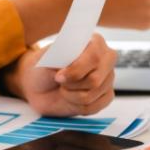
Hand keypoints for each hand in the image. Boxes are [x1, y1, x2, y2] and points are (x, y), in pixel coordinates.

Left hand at [1, 34, 116, 115]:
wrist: (40, 85)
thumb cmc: (45, 66)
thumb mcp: (47, 56)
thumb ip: (60, 55)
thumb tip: (70, 61)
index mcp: (95, 42)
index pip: (94, 57)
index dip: (75, 70)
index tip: (58, 76)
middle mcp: (106, 59)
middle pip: (94, 80)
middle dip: (71, 85)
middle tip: (59, 81)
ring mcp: (109, 78)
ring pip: (91, 95)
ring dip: (70, 95)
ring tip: (64, 88)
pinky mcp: (106, 96)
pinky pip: (93, 107)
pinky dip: (76, 105)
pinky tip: (71, 97)